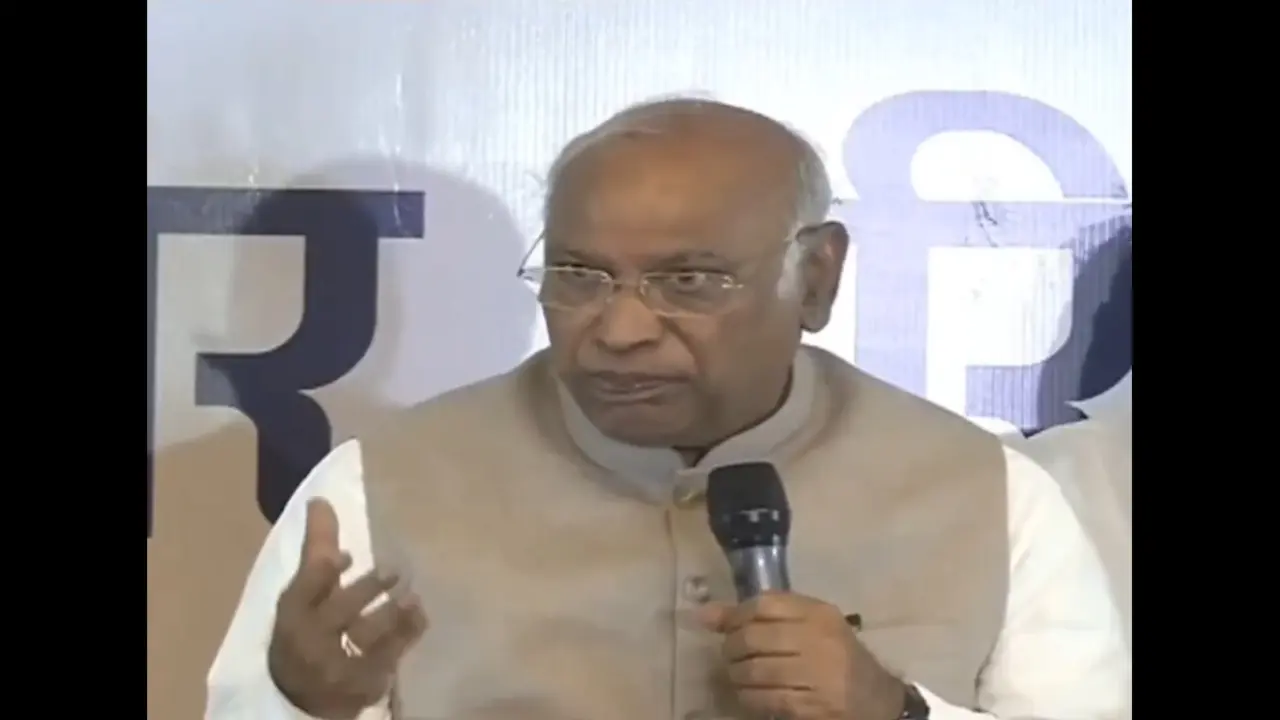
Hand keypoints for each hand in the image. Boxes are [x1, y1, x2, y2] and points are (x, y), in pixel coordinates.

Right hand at [268, 499, 428, 719]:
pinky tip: (420, 617)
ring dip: (393, 614)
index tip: (348, 553)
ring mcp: (337, 666)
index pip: (309, 583)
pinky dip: (406, 635)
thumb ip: (317, 552)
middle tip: (394, 572)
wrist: (302, 698)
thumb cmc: (305, 633)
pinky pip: (389, 657)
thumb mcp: (302, 597)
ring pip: (367, 636)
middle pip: (340, 610)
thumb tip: (322, 503)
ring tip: (412, 597)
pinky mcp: (363, 684)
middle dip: (367, 590)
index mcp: (293, 612)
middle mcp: (311, 639)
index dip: (326, 565)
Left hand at [698, 592, 904, 719]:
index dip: (735, 615)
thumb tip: (704, 615)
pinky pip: (766, 700)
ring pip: (755, 671)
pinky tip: (750, 695)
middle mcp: (820, 640)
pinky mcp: (813, 706)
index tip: (726, 627)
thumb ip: (761, 616)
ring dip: (737, 676)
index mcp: (819, 614)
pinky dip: (749, 698)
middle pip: (754, 637)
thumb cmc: (836, 656)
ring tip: (739, 676)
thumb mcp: (808, 626)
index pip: (764, 604)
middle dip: (731, 648)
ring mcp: (818, 675)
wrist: (877, 700)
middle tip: (731, 655)